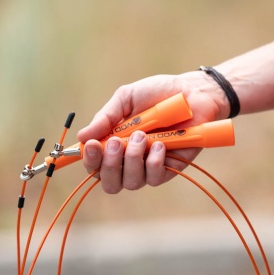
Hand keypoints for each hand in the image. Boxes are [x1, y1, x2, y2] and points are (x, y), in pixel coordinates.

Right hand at [76, 71, 227, 193]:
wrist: (192, 92)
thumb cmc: (158, 94)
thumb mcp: (126, 99)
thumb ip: (105, 118)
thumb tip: (81, 136)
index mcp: (114, 144)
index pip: (94, 164)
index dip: (89, 160)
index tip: (91, 144)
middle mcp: (129, 160)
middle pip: (109, 182)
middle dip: (109, 165)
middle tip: (117, 142)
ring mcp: (149, 166)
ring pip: (131, 182)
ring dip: (132, 159)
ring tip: (143, 136)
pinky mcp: (170, 169)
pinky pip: (155, 178)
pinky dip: (154, 163)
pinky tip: (160, 145)